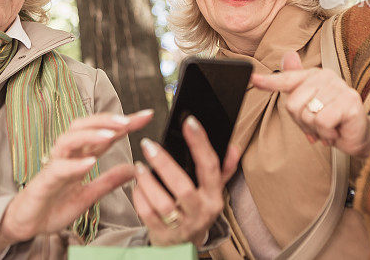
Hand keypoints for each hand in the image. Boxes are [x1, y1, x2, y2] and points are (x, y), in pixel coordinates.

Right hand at [0, 110, 153, 253]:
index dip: (124, 123)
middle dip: (106, 120)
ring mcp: (54, 165)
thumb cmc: (54, 205)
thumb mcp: (89, 195)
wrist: (27, 224)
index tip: (146, 115)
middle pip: (84, 125)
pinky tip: (90, 162)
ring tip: (111, 134)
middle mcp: (67, 155)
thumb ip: (109, 181)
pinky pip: (59, 168)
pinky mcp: (44, 181)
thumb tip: (134, 170)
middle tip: (129, 120)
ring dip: (91, 135)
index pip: (104, 133)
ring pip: (69, 140)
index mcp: (80, 156)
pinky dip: (75, 164)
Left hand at [132, 116, 239, 246]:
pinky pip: (148, 214)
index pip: (210, 167)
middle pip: (183, 187)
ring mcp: (181, 225)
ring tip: (138, 166)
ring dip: (148, 181)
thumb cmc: (195, 211)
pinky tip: (136, 185)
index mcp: (214, 197)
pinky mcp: (163, 234)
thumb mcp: (212, 191)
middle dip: (164, 163)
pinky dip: (140, 197)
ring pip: (163, 203)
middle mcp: (200, 212)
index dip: (200, 143)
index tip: (189, 121)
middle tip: (149, 145)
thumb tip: (233, 147)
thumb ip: (222, 169)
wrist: (182, 247)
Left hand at [250, 50, 369, 157]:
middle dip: (302, 122)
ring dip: (315, 129)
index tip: (253, 79)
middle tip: (317, 125)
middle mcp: (326, 76)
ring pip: (307, 114)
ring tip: (327, 128)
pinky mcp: (350, 102)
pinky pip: (322, 122)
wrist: (357, 135)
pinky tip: (336, 131)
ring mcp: (340, 87)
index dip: (269, 82)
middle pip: (293, 103)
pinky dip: (326, 133)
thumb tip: (288, 55)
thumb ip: (296, 83)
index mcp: (313, 75)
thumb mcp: (308, 104)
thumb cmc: (330, 119)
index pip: (287, 79)